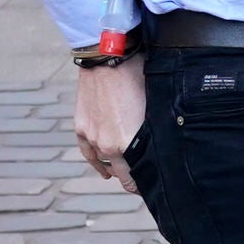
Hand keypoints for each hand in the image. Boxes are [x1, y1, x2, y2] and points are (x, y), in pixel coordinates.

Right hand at [74, 60, 147, 192]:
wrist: (107, 57)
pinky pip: (88, 152)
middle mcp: (108, 146)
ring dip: (116, 170)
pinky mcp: (81, 126)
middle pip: (123, 175)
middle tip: (146, 183)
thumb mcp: (153, 108)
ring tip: (127, 175)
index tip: (156, 186)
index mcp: (128, 144)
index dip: (147, 184)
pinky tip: (103, 171)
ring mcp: (91, 137)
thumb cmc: (137, 77)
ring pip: (105, 164)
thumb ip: (154, 132)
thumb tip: (162, 145)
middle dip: (135, 181)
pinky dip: (96, 163)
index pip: (137, 177)